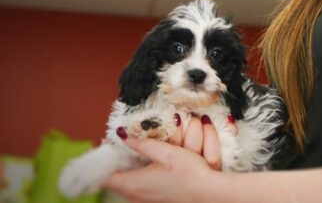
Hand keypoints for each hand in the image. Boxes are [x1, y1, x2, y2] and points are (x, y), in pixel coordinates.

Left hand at [105, 115, 225, 201]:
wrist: (208, 193)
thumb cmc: (188, 173)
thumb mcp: (165, 152)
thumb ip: (142, 143)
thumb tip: (123, 134)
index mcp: (133, 184)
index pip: (104, 175)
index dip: (103, 158)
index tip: (107, 142)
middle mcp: (135, 195)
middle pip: (114, 178)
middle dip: (115, 160)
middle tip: (121, 142)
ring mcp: (145, 199)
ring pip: (127, 182)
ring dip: (127, 166)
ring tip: (134, 149)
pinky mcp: (154, 199)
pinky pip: (138, 186)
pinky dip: (138, 173)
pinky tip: (150, 162)